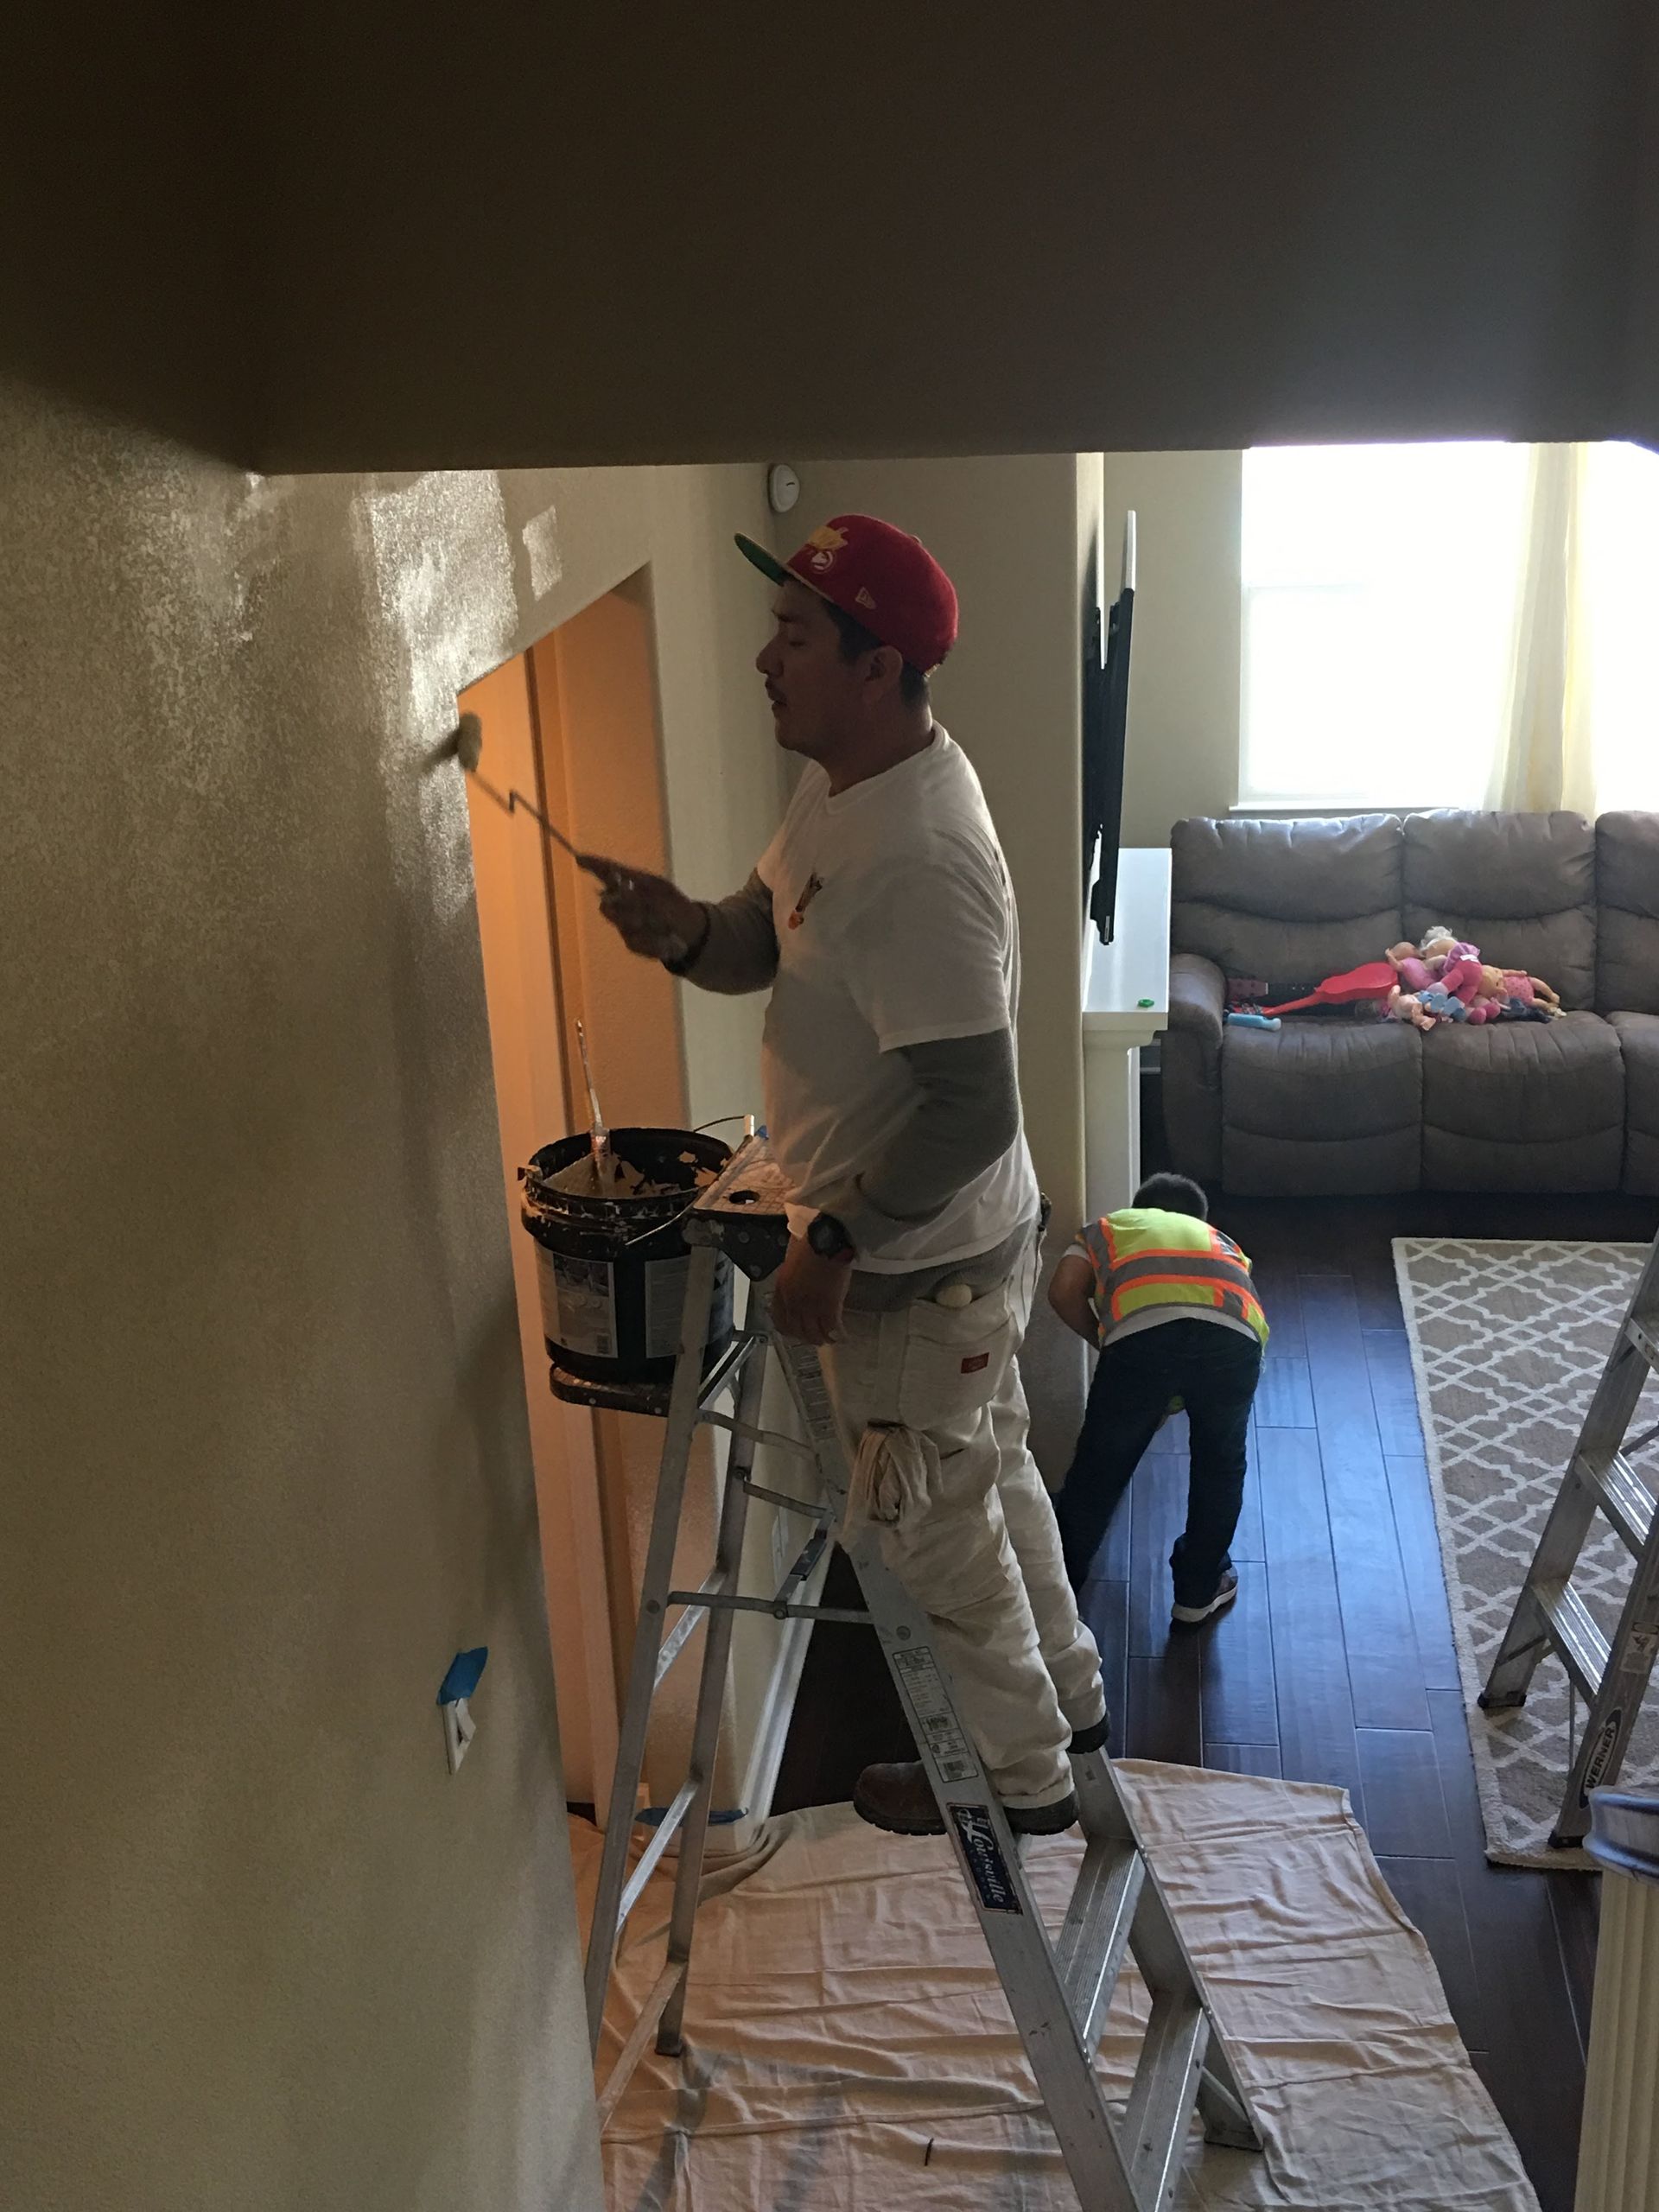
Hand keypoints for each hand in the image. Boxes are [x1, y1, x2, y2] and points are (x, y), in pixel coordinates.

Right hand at [584, 857, 703, 962]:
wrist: (691, 931)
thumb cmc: (675, 905)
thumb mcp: (661, 890)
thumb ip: (639, 887)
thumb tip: (619, 886)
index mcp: (630, 885)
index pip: (607, 873)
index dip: (593, 866)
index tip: (579, 858)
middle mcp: (622, 904)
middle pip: (606, 905)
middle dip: (624, 908)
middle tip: (644, 909)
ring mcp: (624, 924)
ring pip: (621, 924)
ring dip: (643, 924)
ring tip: (664, 927)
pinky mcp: (631, 943)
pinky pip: (634, 941)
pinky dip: (652, 941)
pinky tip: (665, 940)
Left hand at [770, 1235, 852, 1346]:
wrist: (827, 1240)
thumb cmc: (811, 1244)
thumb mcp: (791, 1262)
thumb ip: (792, 1277)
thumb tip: (798, 1283)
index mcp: (782, 1289)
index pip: (779, 1319)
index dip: (788, 1330)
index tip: (794, 1332)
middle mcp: (793, 1301)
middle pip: (797, 1330)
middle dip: (806, 1337)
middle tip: (814, 1338)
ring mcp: (810, 1306)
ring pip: (814, 1333)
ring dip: (822, 1338)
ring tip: (829, 1339)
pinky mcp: (829, 1306)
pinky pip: (831, 1328)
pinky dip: (837, 1334)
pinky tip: (842, 1336)